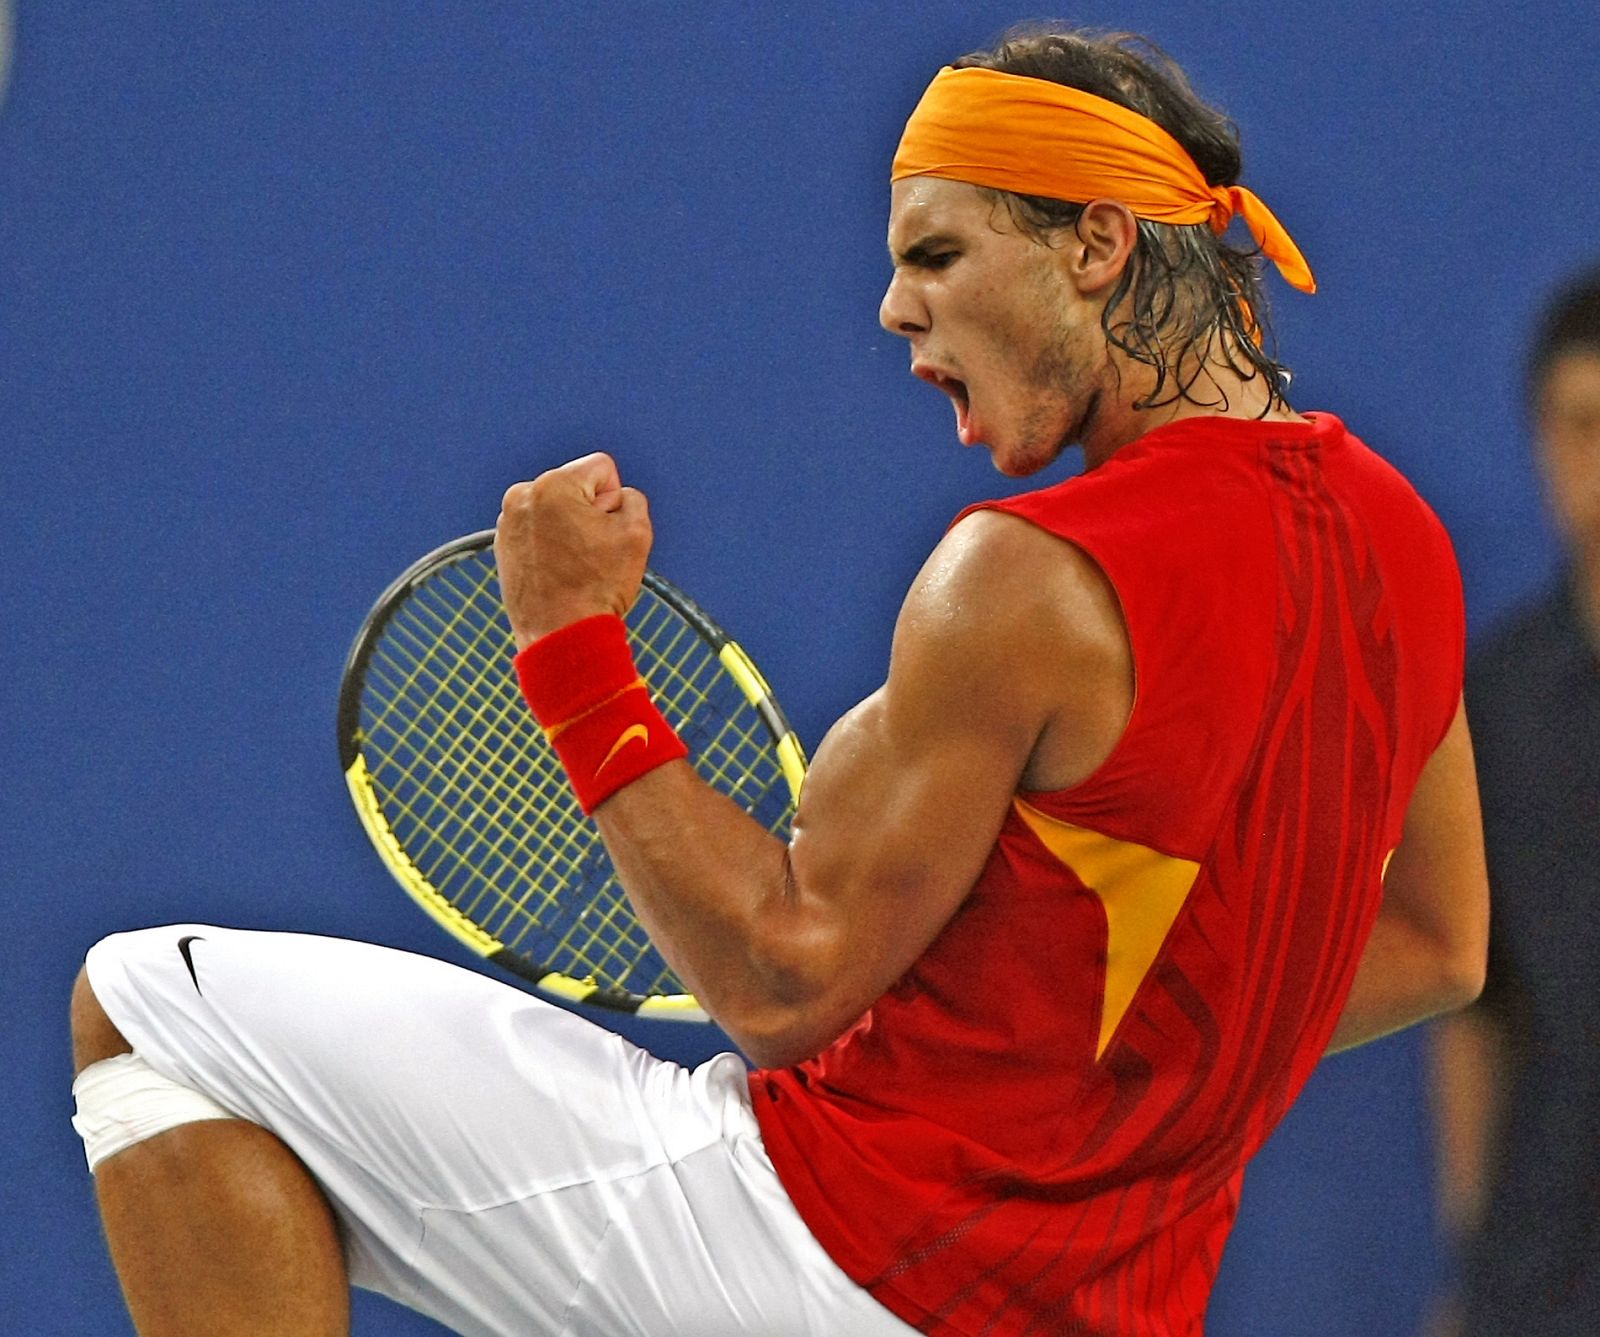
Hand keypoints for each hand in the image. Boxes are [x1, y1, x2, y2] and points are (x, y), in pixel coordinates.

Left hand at [495, 452, 652, 648]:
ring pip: (559, 510)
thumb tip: (615, 498)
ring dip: (572, 529)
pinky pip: (540, 531)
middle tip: (592, 554)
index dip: (615, 500)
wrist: (561, 637)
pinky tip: (560, 573)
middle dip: (591, 513)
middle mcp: (522, 496)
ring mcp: (508, 522)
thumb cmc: (598, 587)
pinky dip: (553, 546)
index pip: (602, 469)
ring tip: (575, 566)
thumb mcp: (637, 533)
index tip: (607, 533)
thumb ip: (632, 499)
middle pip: (577, 488)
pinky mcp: (503, 546)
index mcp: (553, 485)